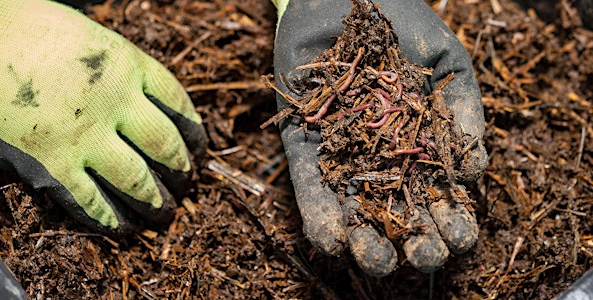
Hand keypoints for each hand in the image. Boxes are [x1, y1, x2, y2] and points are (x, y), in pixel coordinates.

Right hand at [0, 0, 207, 235]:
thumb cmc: (29, 29)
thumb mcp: (92, 38)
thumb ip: (122, 70)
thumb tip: (143, 102)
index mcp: (129, 65)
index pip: (178, 104)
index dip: (194, 132)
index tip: (199, 148)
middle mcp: (115, 102)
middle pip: (165, 146)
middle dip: (181, 171)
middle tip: (186, 184)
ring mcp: (85, 136)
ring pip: (136, 180)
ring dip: (154, 201)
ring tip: (163, 212)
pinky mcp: (51, 164)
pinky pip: (89, 201)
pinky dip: (110, 218)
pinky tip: (121, 228)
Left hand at [272, 0, 486, 275]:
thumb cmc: (402, 26)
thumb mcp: (447, 63)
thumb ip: (464, 111)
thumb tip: (475, 171)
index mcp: (421, 148)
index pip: (441, 197)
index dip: (452, 222)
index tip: (460, 237)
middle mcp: (382, 161)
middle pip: (401, 216)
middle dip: (414, 242)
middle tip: (424, 255)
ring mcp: (342, 157)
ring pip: (356, 213)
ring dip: (367, 243)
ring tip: (377, 258)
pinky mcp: (304, 148)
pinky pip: (311, 189)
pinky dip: (320, 216)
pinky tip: (333, 240)